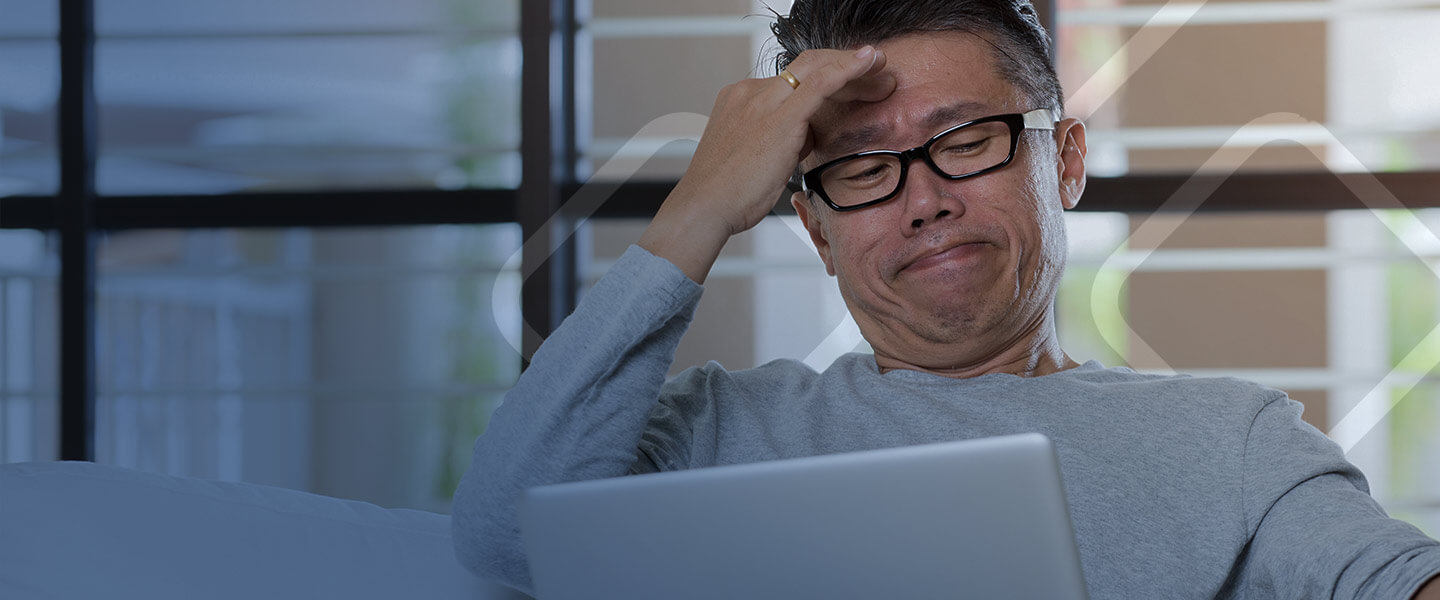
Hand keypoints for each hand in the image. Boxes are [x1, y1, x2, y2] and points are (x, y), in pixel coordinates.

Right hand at [639, 46, 896, 282]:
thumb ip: (781, 140)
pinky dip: (849, 69)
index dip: (827, 76)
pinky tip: (871, 63)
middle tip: (877, 73)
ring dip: (855, 68)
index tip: (851, 86)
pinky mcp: (780, 117)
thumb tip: (806, 137)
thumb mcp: (756, 158)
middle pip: (807, 66)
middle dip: (845, 66)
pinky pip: (822, 83)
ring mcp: (763, 100)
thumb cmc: (726, 195)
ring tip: (883, 73)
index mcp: (740, 99)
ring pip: (817, 68)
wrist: (703, 208)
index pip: (792, 78)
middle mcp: (750, 92)